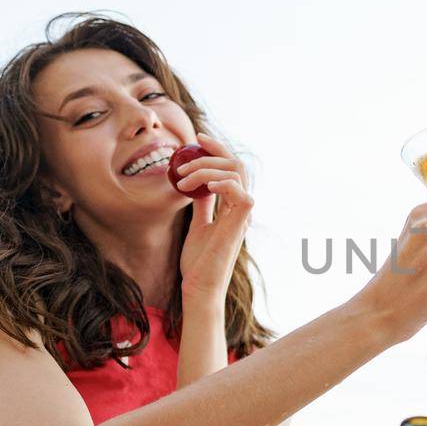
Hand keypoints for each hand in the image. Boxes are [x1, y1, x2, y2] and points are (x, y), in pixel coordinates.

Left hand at [177, 132, 253, 302]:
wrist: (198, 286)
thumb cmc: (198, 262)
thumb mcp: (197, 225)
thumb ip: (203, 205)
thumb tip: (197, 186)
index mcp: (233, 206)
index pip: (231, 168)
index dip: (216, 150)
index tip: (196, 139)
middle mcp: (241, 208)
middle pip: (236, 165)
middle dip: (211, 152)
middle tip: (185, 154)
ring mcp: (243, 215)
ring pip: (236, 173)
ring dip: (206, 168)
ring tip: (183, 179)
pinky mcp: (241, 224)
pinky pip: (241, 192)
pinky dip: (221, 183)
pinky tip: (201, 186)